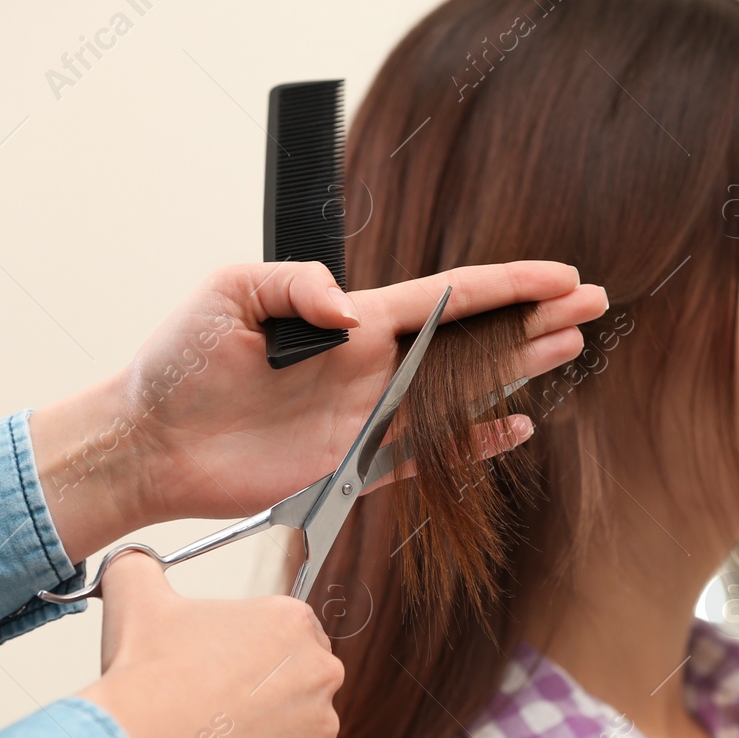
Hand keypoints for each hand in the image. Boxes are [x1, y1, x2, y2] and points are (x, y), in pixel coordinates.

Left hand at [31, 260, 607, 560]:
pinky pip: (426, 453)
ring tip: (570, 348)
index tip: (560, 274)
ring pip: (462, 389)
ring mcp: (365, 414)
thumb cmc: (177, 360)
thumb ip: (294, 286)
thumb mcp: (228, 293)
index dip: (507, 284)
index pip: (446, 295)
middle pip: (472, 338)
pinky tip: (513, 427)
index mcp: (350, 321)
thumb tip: (352, 313)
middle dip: (533, 320)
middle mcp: (369, 364)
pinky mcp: (351, 463)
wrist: (147, 440)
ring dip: (517, 370)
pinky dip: (472, 443)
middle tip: (590, 306)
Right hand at [76, 551, 343, 737]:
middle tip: (218, 705)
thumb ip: (141, 569)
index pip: (287, 634)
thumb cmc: (148, 675)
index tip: (224, 667)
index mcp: (291, 621)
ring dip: (266, 736)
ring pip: (296, 731)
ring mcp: (317, 727)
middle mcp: (320, 671)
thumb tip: (131, 562)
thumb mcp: (138, 597)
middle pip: (299, 681)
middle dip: (266, 694)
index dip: (251, 652)